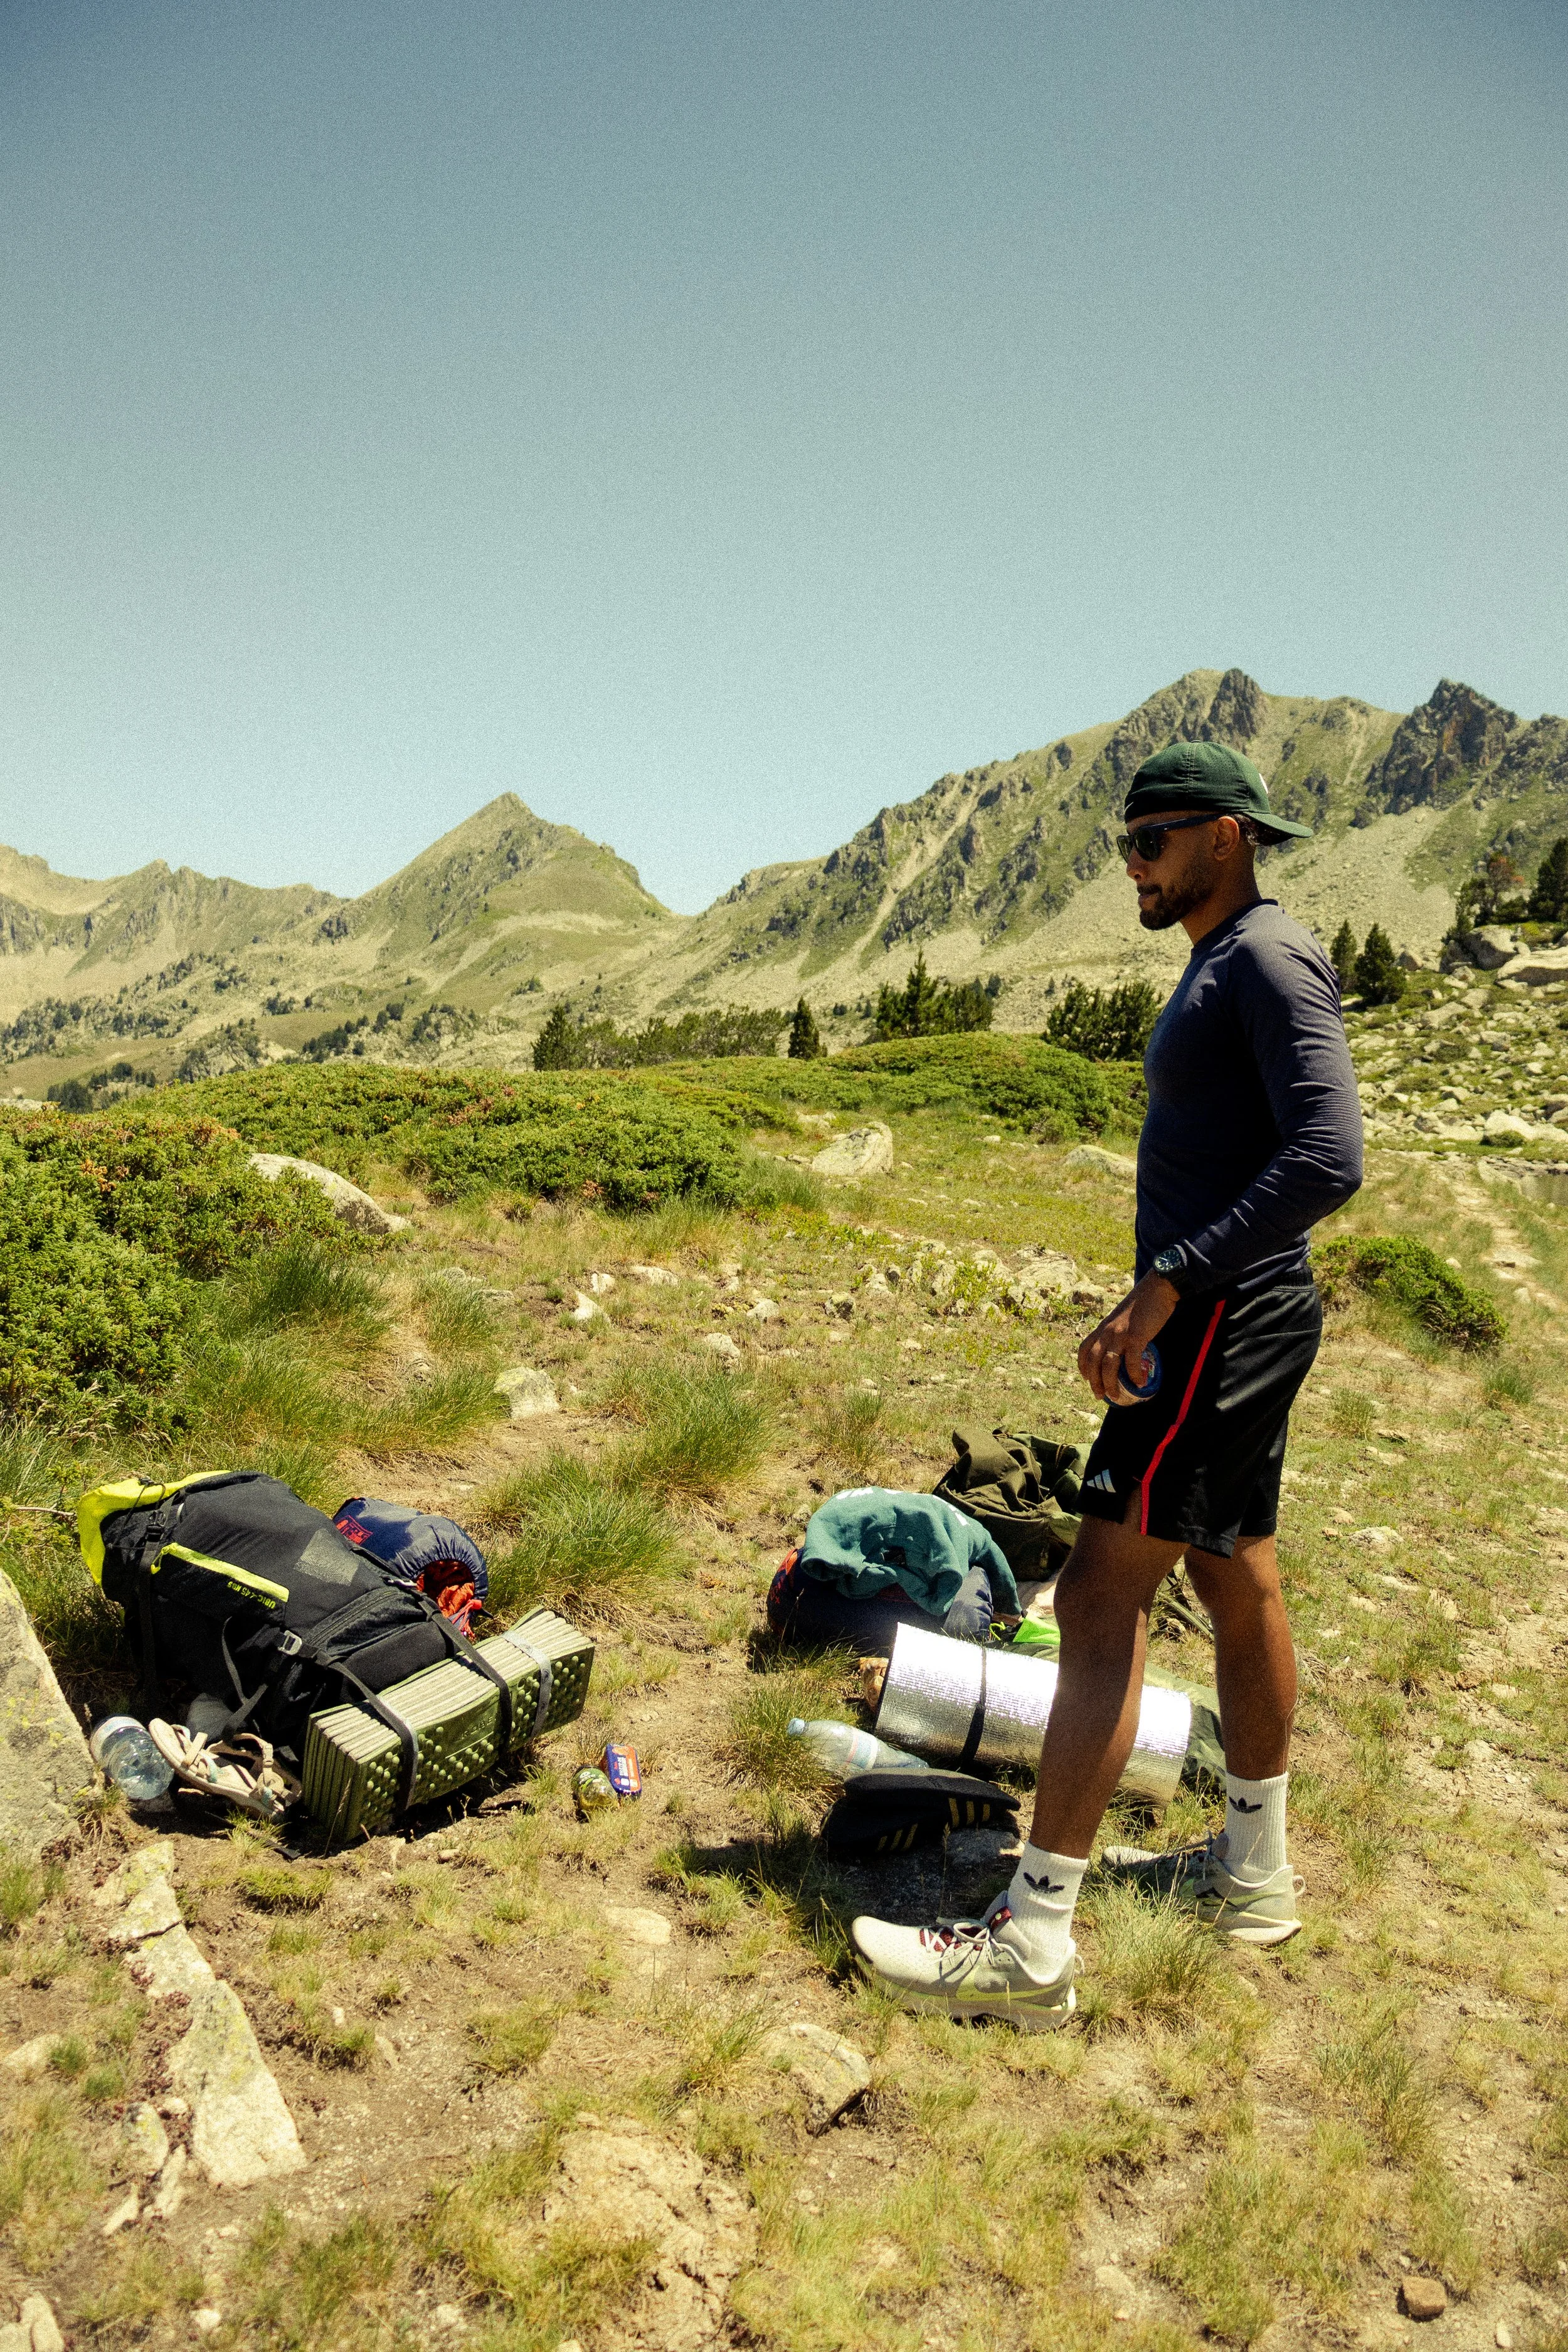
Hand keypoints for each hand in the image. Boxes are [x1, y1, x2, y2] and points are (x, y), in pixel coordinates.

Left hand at [1078, 1271, 1180, 1403]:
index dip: (1082, 1366)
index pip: (1084, 1348)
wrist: (1157, 1289)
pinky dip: (1134, 1375)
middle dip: (1094, 1381)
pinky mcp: (1136, 1336)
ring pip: (1108, 1365)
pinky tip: (1139, 1382)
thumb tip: (1121, 1349)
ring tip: (1115, 1395)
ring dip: (1110, 1383)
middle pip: (1093, 1361)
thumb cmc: (1142, 1304)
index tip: (1085, 1378)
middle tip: (1099, 1395)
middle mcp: (1107, 1331)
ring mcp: (1120, 1334)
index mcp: (1103, 1327)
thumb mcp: (1121, 1318)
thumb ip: (1117, 1331)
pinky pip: (1132, 1362)